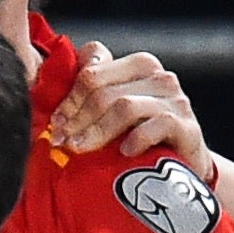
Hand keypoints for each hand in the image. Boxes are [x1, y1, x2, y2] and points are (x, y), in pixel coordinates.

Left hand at [49, 44, 212, 182]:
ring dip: (96, 130)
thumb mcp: (112, 114)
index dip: (68, 98)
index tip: (55, 123)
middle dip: (76, 117)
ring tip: (81, 148)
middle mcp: (158, 76)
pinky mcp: (187, 125)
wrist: (183, 166)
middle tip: (62, 141)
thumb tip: (46, 95)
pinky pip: (156, 124)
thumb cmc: (140, 137)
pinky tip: (124, 152)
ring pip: (124, 106)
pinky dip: (135, 138)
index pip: (92, 71)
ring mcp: (175, 99)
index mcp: (137, 66)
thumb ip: (89, 96)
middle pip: (102, 89)